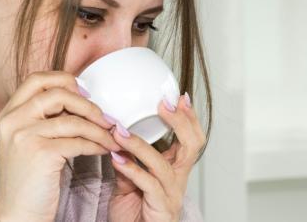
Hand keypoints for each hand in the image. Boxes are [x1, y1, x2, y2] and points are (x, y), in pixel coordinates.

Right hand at [0, 71, 120, 221]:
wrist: (17, 214)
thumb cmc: (28, 180)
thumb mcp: (27, 140)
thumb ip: (43, 118)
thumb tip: (80, 99)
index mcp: (8, 113)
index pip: (37, 80)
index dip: (64, 80)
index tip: (84, 93)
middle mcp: (13, 120)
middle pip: (58, 93)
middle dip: (88, 104)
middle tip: (104, 117)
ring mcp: (25, 135)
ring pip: (73, 120)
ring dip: (99, 129)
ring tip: (111, 137)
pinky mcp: (41, 153)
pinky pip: (78, 141)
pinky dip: (96, 144)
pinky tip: (104, 150)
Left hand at [108, 92, 204, 221]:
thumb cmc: (134, 217)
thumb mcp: (128, 184)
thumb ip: (127, 163)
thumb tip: (114, 138)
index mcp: (174, 171)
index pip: (190, 139)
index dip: (188, 117)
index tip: (178, 96)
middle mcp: (178, 181)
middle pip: (192, 146)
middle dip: (180, 121)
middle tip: (163, 104)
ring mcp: (171, 194)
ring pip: (163, 164)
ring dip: (139, 145)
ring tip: (119, 132)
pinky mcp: (161, 208)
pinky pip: (149, 185)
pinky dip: (132, 170)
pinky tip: (117, 160)